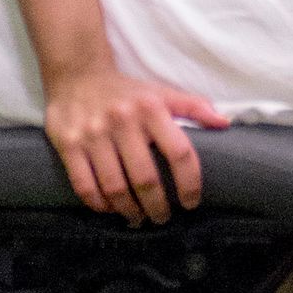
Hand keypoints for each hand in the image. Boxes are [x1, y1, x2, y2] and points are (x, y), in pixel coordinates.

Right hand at [40, 65, 228, 222]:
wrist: (77, 74)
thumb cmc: (127, 92)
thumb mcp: (162, 93)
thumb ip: (194, 107)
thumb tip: (225, 123)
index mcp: (151, 109)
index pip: (179, 152)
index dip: (189, 183)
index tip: (191, 202)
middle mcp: (123, 121)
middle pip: (146, 178)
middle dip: (158, 206)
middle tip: (163, 218)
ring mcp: (93, 134)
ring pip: (115, 187)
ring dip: (129, 210)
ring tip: (138, 218)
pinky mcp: (68, 145)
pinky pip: (85, 185)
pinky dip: (99, 204)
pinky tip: (110, 209)